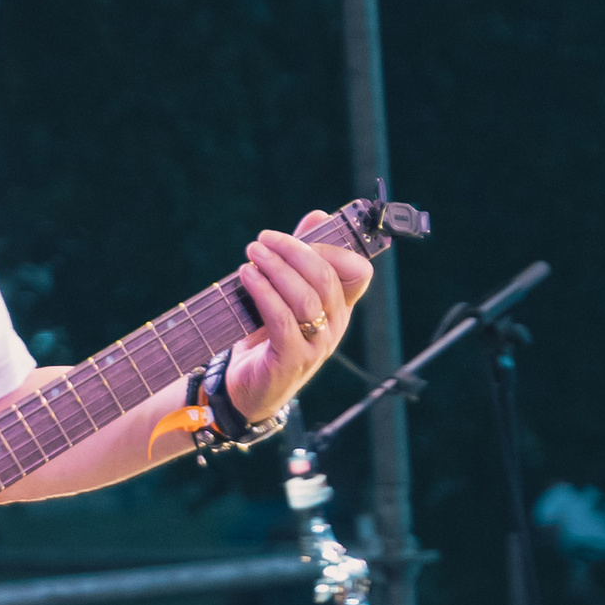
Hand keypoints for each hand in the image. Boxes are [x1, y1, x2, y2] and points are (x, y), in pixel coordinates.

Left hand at [224, 207, 373, 428]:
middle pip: (326, 277)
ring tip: (253, 253)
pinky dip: (264, 292)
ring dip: (276, 268)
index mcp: (339, 308)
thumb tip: (318, 215)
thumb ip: (299, 258)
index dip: (335, 248)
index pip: (358, 272)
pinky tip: (247, 276)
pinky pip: (282, 319)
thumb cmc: (265, 338)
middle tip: (264, 239)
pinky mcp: (293, 359)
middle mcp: (335, 326)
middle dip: (294, 251)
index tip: (306, 233)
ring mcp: (317, 345)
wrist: (245, 389)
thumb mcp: (283, 295)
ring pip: (305, 297)